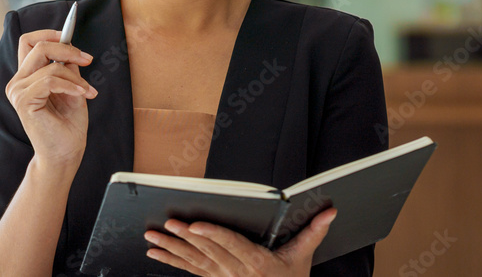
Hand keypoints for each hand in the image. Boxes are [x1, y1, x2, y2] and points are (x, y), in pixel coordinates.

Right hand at [4, 28, 97, 167]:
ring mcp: (17, 91)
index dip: (48, 33)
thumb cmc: (67, 124)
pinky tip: (83, 94)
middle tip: (87, 59)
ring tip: (88, 91)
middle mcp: (17, 82)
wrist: (65, 153)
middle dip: (67, 49)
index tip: (68, 35)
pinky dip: (71, 85)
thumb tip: (70, 47)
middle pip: (38, 46)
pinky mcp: (23, 101)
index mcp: (26, 77)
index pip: (28, 42)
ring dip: (75, 76)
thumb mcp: (72, 87)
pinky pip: (50, 80)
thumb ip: (67, 68)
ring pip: (49, 65)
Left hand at [143, 207, 336, 276]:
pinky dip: (171, 260)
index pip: (232, 245)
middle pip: (208, 251)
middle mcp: (237, 272)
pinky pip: (190, 270)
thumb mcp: (304, 258)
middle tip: (166, 223)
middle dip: (185, 237)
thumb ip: (314, 232)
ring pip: (194, 261)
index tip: (195, 225)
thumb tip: (331, 211)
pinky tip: (155, 252)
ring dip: (171, 249)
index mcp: (257, 263)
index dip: (213, 234)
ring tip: (151, 236)